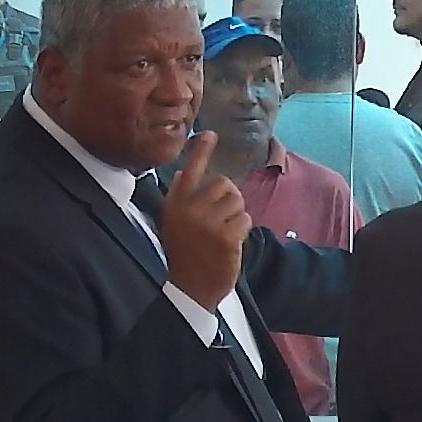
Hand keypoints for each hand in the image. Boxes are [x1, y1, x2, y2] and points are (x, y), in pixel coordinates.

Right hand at [159, 132, 250, 308]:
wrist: (191, 287)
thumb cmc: (186, 254)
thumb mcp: (175, 223)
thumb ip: (181, 199)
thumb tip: (184, 174)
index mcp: (176, 204)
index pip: (190, 171)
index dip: (201, 151)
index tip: (210, 134)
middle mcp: (189, 209)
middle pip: (225, 184)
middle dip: (230, 199)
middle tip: (223, 219)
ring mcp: (207, 222)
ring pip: (238, 201)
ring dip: (237, 215)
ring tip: (224, 232)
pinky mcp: (225, 236)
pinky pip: (246, 220)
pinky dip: (243, 230)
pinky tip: (230, 243)